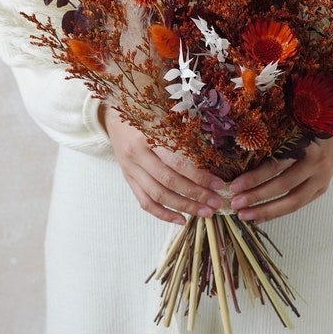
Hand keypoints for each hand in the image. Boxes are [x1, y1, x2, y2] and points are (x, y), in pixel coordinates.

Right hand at [102, 107, 224, 224]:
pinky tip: (181, 220)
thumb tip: (214, 148)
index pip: (177, 161)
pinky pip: (145, 202)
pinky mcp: (128, 179)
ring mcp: (131, 169)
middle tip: (216, 202)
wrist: (114, 116)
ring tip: (205, 213)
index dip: (199, 175)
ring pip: (158, 195)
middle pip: (169, 181)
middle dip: (196, 195)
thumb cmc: (146, 114)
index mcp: (149, 135)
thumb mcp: (163, 116)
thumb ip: (184, 131)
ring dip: (184, 207)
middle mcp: (137, 154)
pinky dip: (163, 214)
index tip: (218, 183)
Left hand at [228, 120, 332, 223]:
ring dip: (267, 211)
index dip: (254, 177)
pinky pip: (299, 205)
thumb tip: (239, 156)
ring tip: (245, 215)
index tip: (234, 185)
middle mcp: (315, 164)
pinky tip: (261, 217)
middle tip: (235, 204)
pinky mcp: (322, 190)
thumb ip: (272, 138)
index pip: (276, 165)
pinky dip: (279, 212)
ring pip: (293, 201)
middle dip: (257, 197)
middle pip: (283, 185)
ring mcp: (321, 179)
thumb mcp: (292, 126)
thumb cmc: (309, 127)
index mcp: (306, 145)